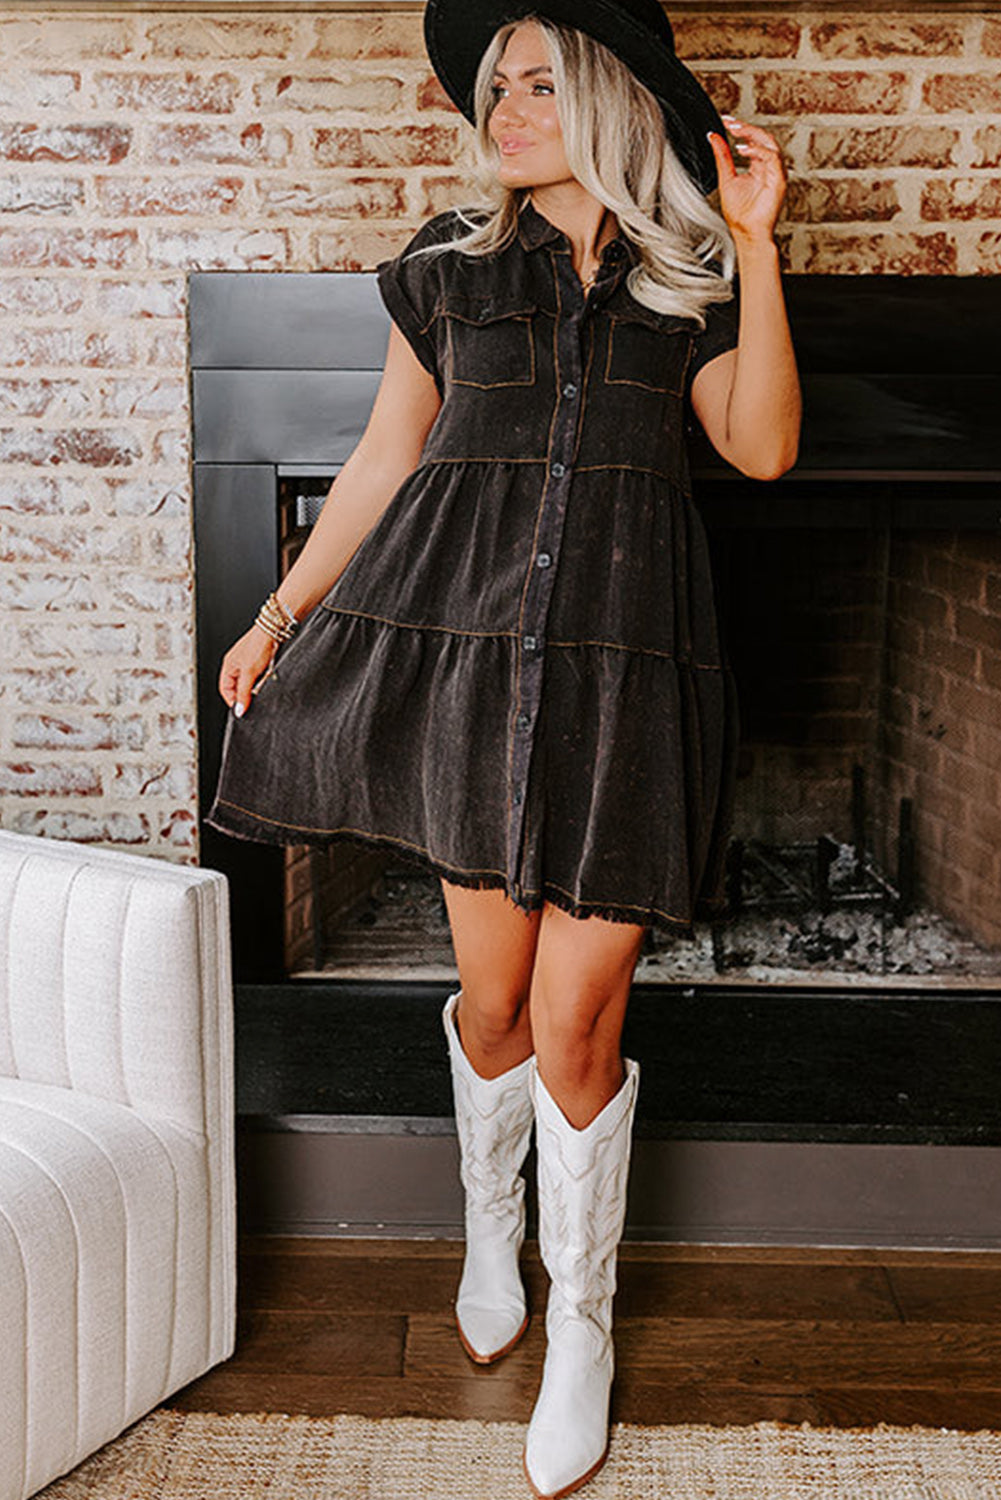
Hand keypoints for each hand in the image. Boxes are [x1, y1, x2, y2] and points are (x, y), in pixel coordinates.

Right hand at [218, 625, 277, 717]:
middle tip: (254, 696)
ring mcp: (249, 664)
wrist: (274, 631)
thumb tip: (238, 710)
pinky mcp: (260, 663)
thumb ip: (244, 693)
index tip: (241, 709)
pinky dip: (264, 679)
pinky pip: (260, 678)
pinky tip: (268, 676)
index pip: (225, 689)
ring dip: (256, 686)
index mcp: (229, 666)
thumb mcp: (249, 673)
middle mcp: (237, 665)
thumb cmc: (258, 645)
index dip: (232, 700)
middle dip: (247, 692)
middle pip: (238, 687)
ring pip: (250, 683)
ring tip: (262, 681)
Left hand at [707, 115, 786, 246]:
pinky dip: (758, 151)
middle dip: (746, 128)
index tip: (726, 121)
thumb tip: (714, 137)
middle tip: (730, 123)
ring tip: (736, 132)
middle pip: (763, 138)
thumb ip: (722, 157)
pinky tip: (742, 150)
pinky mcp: (779, 180)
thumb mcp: (726, 179)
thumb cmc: (739, 214)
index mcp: (757, 166)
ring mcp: (775, 173)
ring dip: (752, 135)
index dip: (741, 128)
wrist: (747, 234)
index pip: (752, 140)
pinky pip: (772, 157)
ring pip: (770, 143)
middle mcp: (768, 167)